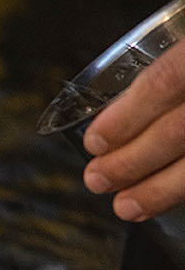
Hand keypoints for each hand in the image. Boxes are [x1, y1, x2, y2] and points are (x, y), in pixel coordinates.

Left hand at [83, 40, 184, 220]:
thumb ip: (170, 63)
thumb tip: (119, 100)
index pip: (167, 81)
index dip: (126, 116)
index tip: (94, 142)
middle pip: (179, 130)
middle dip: (131, 161)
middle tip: (96, 178)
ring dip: (159, 190)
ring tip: (124, 206)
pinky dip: (181, 189)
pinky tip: (164, 200)